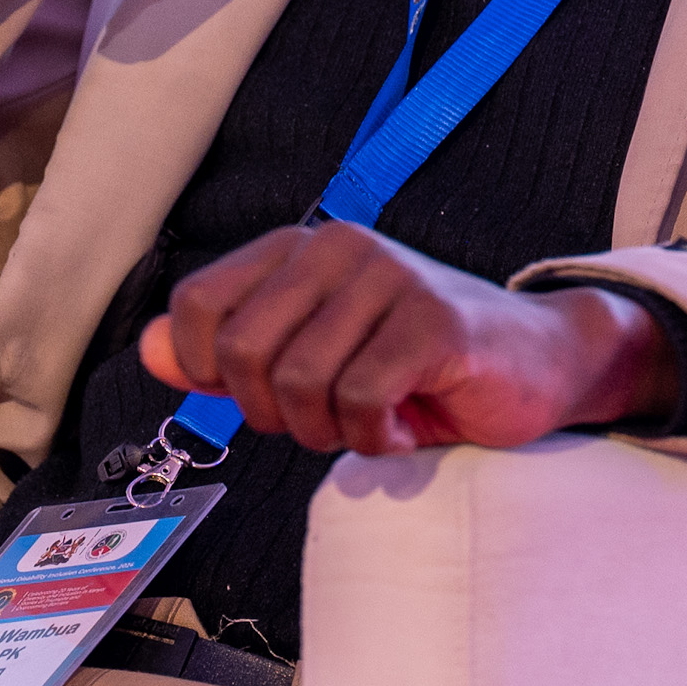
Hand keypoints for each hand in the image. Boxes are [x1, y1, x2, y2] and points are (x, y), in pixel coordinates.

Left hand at [137, 223, 679, 455]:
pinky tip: (406, 427)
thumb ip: (230, 353)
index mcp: (298, 249)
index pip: (197, 306)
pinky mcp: (434, 320)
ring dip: (331, 432)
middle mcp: (338, 246)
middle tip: (328, 419)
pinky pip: (362, 400)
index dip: (211, 373)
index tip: (261, 396)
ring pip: (300, 385)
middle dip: (275, 416)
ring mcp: (389, 277)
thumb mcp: (313, 358)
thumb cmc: (417, 365)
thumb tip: (150, 349)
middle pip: (244, 355)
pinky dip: (376, 439)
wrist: (536, 363)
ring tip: (373, 421)